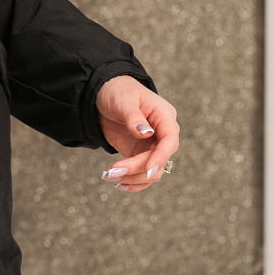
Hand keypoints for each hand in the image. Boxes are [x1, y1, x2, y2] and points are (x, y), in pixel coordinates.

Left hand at [96, 75, 178, 191]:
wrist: (103, 93)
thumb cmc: (117, 91)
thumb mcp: (123, 100)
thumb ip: (134, 117)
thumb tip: (147, 133)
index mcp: (164, 116)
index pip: (170, 141)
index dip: (161, 157)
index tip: (148, 170)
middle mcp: (162, 134)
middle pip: (159, 160)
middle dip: (137, 169)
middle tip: (112, 172)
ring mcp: (151, 145)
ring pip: (151, 171)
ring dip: (132, 178)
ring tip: (108, 176)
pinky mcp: (139, 153)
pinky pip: (141, 172)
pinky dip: (132, 180)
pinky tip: (118, 183)